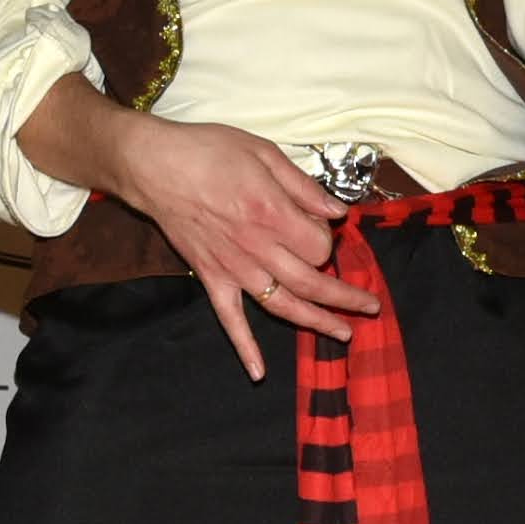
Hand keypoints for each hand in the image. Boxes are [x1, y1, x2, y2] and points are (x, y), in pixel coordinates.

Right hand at [110, 115, 378, 379]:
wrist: (153, 165)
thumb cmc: (208, 151)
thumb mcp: (264, 153)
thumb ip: (303, 186)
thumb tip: (337, 212)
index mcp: (273, 214)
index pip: (320, 247)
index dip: (329, 240)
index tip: (323, 227)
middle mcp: (257, 248)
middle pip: (312, 283)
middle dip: (345, 296)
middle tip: (371, 306)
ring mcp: (234, 267)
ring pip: (283, 305)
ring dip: (316, 322)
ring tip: (344, 334)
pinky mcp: (211, 277)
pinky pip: (230, 319)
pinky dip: (245, 347)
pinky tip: (258, 372)